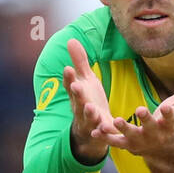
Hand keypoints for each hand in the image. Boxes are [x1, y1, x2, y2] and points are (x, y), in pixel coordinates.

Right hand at [64, 38, 113, 163]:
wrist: (93, 130)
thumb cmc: (88, 100)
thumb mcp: (86, 80)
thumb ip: (80, 62)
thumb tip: (70, 39)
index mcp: (77, 94)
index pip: (71, 85)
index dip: (69, 78)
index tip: (68, 68)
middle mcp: (80, 107)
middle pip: (78, 100)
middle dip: (77, 94)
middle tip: (76, 86)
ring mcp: (90, 121)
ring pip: (88, 117)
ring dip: (88, 113)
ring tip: (90, 107)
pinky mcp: (101, 131)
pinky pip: (101, 133)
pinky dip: (102, 131)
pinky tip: (105, 128)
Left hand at [94, 69, 173, 172]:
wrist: (162, 149)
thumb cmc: (170, 123)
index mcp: (169, 124)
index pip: (170, 118)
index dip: (168, 114)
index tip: (166, 108)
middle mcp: (155, 134)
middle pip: (150, 127)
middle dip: (145, 120)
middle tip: (140, 110)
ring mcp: (140, 141)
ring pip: (131, 135)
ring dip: (123, 128)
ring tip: (114, 121)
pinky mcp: (127, 145)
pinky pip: (115, 142)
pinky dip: (106, 137)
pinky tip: (96, 131)